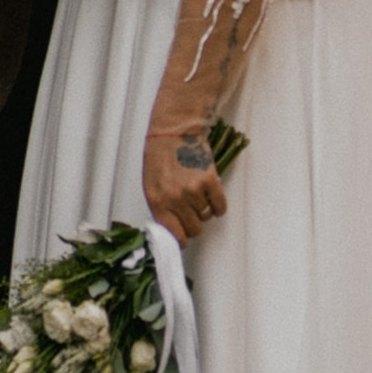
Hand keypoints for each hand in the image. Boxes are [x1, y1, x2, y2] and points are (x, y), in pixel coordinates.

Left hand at [143, 118, 225, 244]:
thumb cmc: (161, 157)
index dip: (181, 239)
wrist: (174, 132)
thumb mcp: (151, 185)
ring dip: (204, 209)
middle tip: (192, 212)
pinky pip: (219, 206)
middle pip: (193, 229)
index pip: (173, 234)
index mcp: (157, 201)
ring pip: (206, 216)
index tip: (185, 240)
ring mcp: (193, 190)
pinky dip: (218, 204)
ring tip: (197, 194)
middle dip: (194, 224)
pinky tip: (211, 194)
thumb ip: (161, 208)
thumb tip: (173, 228)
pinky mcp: (209, 181)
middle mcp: (175, 199)